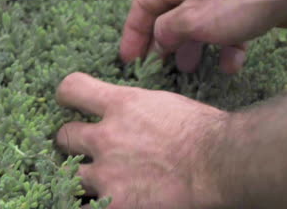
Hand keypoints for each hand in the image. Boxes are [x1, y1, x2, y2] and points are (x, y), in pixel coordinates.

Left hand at [56, 72, 227, 208]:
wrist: (223, 165)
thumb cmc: (205, 132)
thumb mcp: (167, 105)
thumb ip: (137, 108)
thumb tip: (130, 111)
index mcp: (121, 105)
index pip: (71, 89)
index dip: (67, 95)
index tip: (71, 102)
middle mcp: (106, 138)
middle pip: (63, 136)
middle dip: (72, 141)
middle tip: (88, 148)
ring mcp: (107, 174)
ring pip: (70, 175)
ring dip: (82, 177)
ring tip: (103, 180)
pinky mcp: (114, 205)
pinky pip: (86, 206)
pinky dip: (95, 203)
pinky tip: (110, 200)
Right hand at [120, 0, 286, 73]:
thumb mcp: (192, 19)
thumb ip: (167, 32)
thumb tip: (158, 41)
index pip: (143, 5)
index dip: (133, 32)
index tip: (129, 59)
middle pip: (170, 16)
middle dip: (164, 44)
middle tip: (161, 67)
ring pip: (198, 26)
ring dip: (193, 48)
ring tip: (191, 69)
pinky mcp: (244, 8)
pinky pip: (225, 31)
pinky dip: (224, 48)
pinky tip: (230, 65)